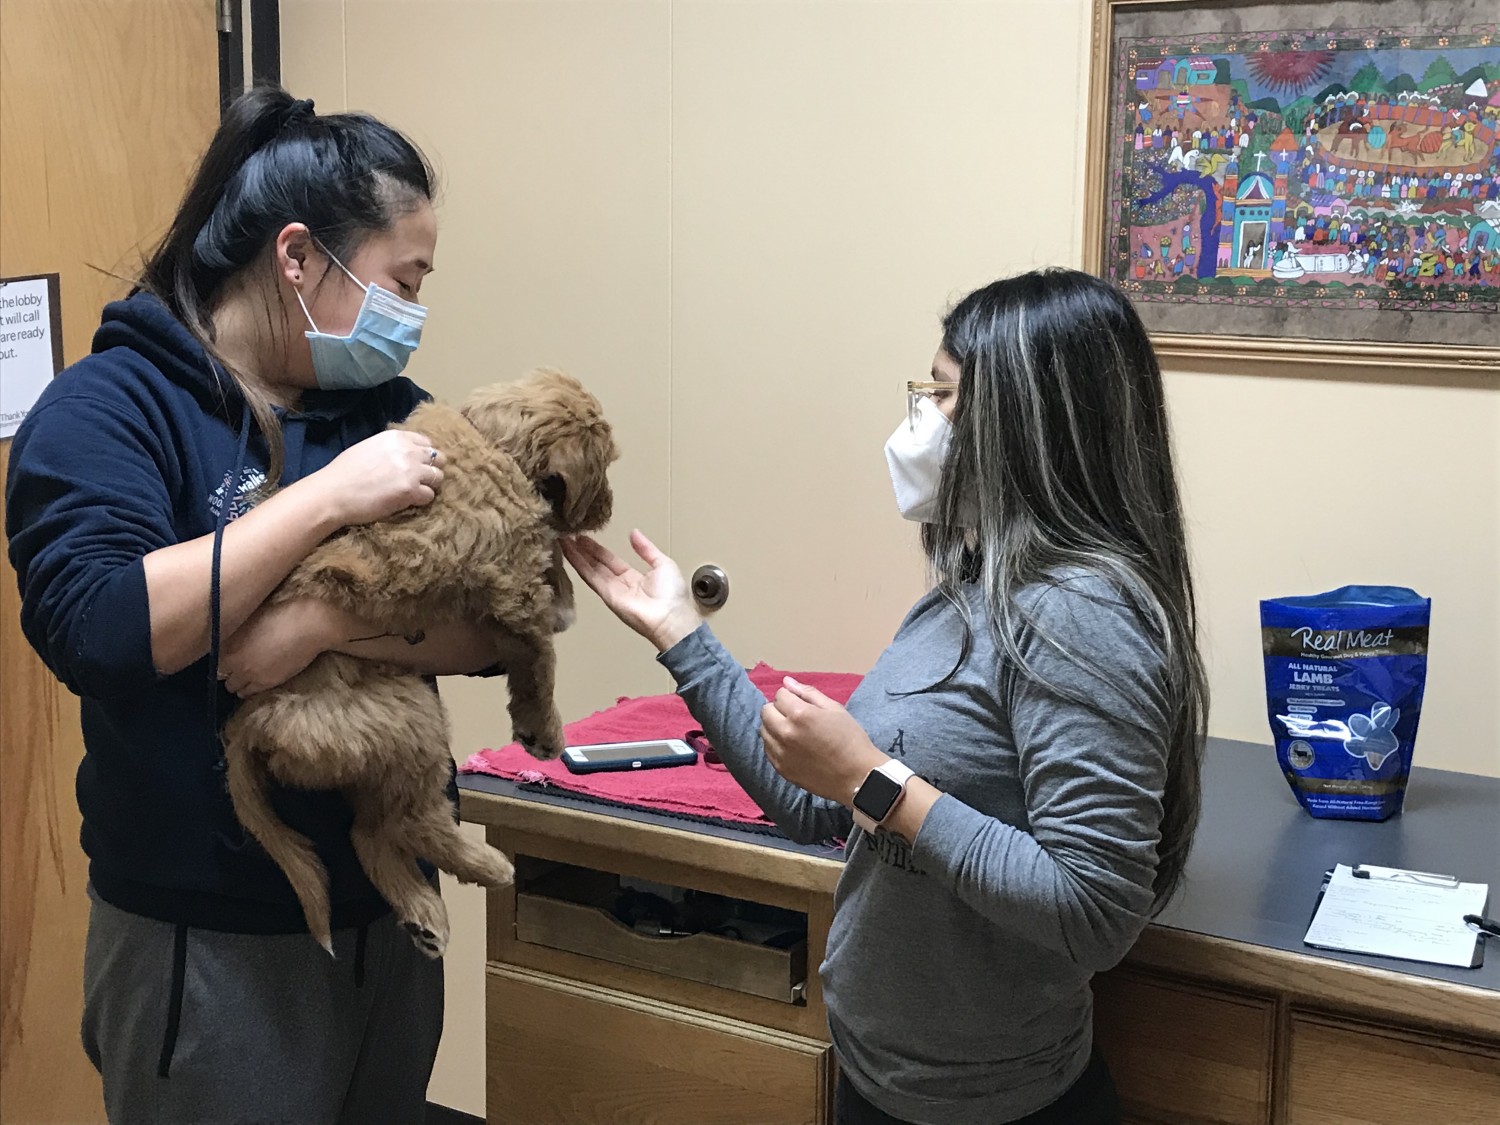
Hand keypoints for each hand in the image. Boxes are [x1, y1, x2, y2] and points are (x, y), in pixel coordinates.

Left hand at [219, 599, 340, 696]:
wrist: (310, 625)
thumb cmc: (284, 613)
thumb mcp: (253, 615)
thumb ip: (237, 628)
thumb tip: (229, 633)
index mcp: (228, 640)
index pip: (212, 656)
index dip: (221, 655)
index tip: (228, 652)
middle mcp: (233, 660)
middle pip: (219, 674)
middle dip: (227, 670)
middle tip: (238, 663)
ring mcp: (249, 673)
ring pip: (232, 687)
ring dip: (237, 681)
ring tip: (248, 673)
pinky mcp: (266, 682)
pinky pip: (248, 693)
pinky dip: (249, 689)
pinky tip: (256, 680)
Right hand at [308, 430, 444, 526]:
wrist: (332, 493)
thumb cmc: (344, 472)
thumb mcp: (370, 447)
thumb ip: (391, 448)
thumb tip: (405, 454)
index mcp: (396, 437)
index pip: (426, 442)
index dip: (425, 456)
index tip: (418, 465)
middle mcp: (407, 450)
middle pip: (438, 458)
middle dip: (431, 469)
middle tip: (420, 481)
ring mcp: (411, 470)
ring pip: (438, 477)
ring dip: (430, 485)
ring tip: (415, 492)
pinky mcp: (410, 491)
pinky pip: (430, 495)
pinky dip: (422, 500)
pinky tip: (408, 502)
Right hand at [561, 531, 701, 652]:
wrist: (672, 617)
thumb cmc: (672, 593)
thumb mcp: (662, 563)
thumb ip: (646, 549)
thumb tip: (634, 533)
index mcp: (633, 577)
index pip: (609, 560)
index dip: (596, 549)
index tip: (583, 537)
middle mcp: (619, 584)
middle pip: (596, 564)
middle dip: (582, 551)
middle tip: (567, 535)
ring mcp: (611, 590)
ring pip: (589, 569)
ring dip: (575, 555)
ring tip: (562, 540)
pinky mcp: (606, 595)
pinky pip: (590, 577)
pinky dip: (578, 564)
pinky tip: (568, 552)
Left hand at [760, 677, 886, 802]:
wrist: (857, 777)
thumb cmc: (850, 739)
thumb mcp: (835, 709)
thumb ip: (808, 693)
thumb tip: (786, 681)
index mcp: (800, 714)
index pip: (780, 695)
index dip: (791, 696)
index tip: (802, 704)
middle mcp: (785, 732)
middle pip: (766, 711)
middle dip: (778, 709)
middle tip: (796, 717)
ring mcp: (781, 752)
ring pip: (764, 730)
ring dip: (775, 726)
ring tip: (794, 732)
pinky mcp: (780, 768)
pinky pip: (768, 749)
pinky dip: (775, 744)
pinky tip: (792, 746)